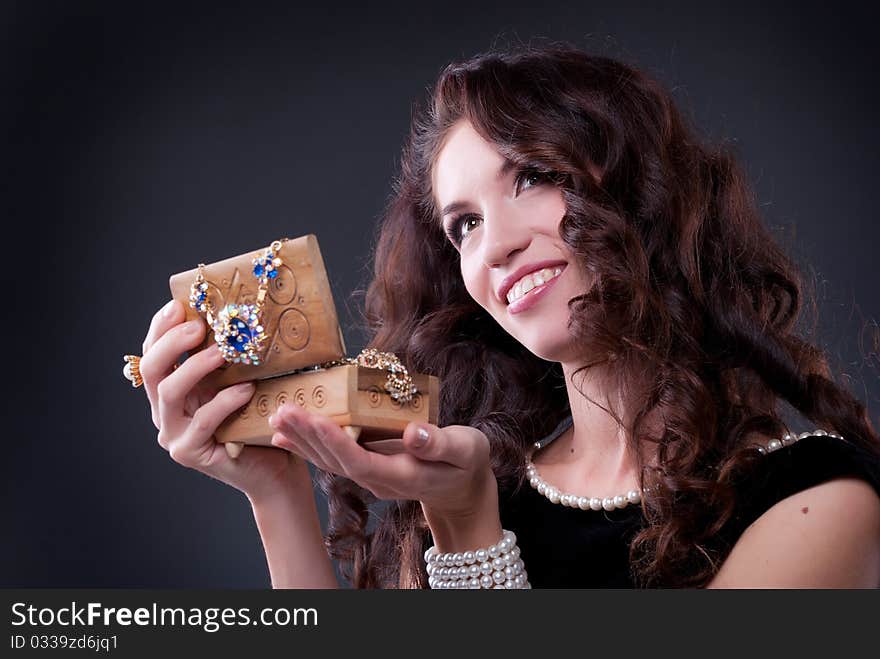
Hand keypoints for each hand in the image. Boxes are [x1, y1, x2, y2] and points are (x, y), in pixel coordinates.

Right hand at [138, 299, 309, 501]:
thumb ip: (227, 356)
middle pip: (151, 370)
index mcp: (171, 388)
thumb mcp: (240, 379)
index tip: (179, 305)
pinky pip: (202, 422)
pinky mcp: (190, 453)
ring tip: (225, 352)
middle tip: (198, 326)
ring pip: (169, 393)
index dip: (161, 327)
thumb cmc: (259, 418)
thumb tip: (236, 315)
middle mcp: (165, 410)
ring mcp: (174, 433)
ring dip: (196, 367)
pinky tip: (246, 388)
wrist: (276, 466)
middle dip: (171, 343)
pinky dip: (224, 401)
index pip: (153, 352)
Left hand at [269, 403, 502, 549]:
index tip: (313, 420)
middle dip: (308, 436)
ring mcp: (370, 477)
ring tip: (277, 418)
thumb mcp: (465, 450)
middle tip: (282, 411)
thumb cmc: (467, 463)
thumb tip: (413, 432)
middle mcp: (379, 480)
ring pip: (329, 461)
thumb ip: (440, 444)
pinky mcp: (367, 468)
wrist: (463, 489)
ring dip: (302, 440)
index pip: (360, 461)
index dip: (335, 442)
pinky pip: (333, 457)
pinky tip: (288, 434)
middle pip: (335, 461)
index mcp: (402, 476)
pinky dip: (309, 445)